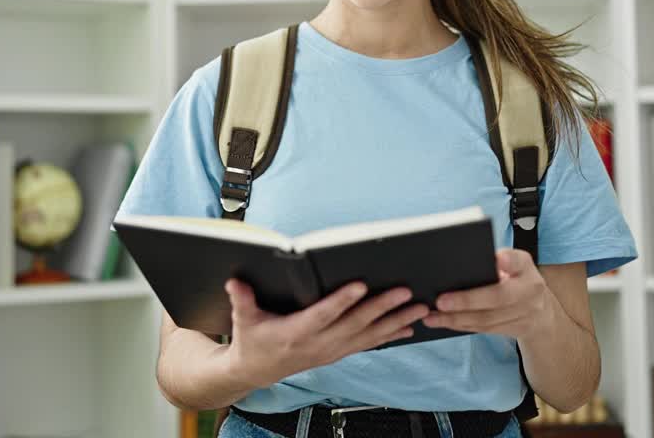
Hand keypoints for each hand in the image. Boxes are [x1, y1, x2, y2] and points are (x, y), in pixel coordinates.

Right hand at [223, 278, 430, 389]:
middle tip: (404, 291)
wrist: (256, 371)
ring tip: (419, 308)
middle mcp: (319, 344)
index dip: (342, 300)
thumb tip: (234, 281)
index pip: (324, 314)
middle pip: (355, 324)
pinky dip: (390, 335)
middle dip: (382, 307)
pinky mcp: (338, 353)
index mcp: (296, 333)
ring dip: (395, 321)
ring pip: (369, 336)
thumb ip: (242, 299)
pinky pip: (368, 344)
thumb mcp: (242, 320)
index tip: (360, 284)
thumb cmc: (252, 340)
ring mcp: (331, 351)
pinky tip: (409, 325)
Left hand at [421, 248, 553, 340]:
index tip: (495, 260)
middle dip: (467, 301)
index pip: (517, 261)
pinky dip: (462, 326)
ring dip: (457, 319)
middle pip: (497, 298)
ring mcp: (525, 314)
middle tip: (440, 302)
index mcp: (526, 268)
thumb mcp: (516, 263)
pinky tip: (443, 322)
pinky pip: (485, 329)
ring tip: (431, 316)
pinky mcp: (515, 330)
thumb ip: (502, 259)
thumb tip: (475, 261)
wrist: (542, 310)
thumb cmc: (518, 278)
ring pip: (487, 319)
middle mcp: (530, 292)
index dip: (507, 261)